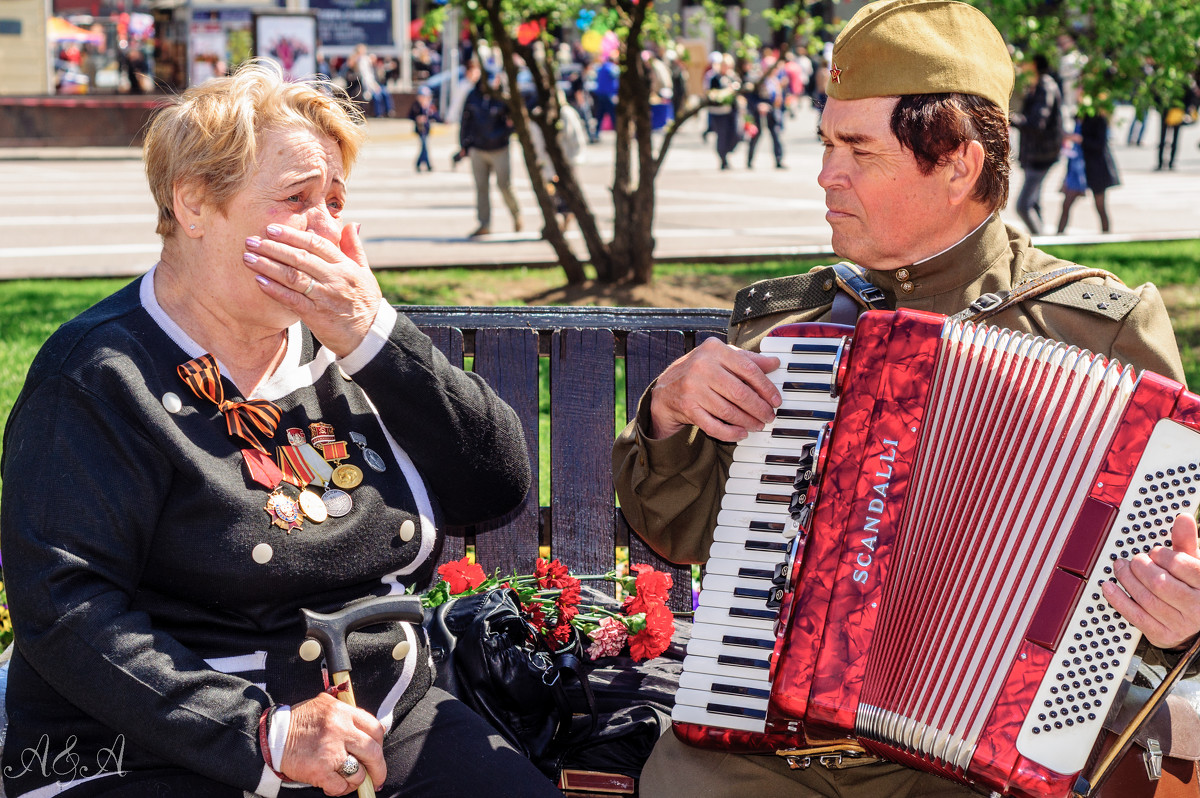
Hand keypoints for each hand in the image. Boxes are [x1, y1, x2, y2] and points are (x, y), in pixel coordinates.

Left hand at [244, 222, 381, 357]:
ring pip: (293, 276)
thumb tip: (352, 224)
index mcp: (345, 265)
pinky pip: (292, 299)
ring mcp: (325, 296)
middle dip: (273, 247)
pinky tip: (259, 281)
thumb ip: (354, 248)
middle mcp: (335, 278)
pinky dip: (275, 290)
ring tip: (248, 258)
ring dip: (268, 266)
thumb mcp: (365, 272)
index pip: (316, 244)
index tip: (272, 229)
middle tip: (251, 240)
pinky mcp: (317, 315)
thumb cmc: (365, 302)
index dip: (292, 235)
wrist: (370, 336)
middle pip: (300, 257)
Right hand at [279, 693, 385, 795]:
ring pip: (358, 773)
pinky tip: (333, 785)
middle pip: (373, 753)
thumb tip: (374, 732)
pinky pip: (340, 786)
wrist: (272, 736)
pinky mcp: (320, 770)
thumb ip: (348, 716)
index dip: (380, 745)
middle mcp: (339, 729)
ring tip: (348, 780)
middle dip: (378, 769)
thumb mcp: (326, 707)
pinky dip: (340, 789)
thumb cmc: (300, 722)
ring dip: (356, 780)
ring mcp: (330, 750)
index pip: (376, 729)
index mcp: (343, 712)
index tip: (378, 754)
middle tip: (377, 778)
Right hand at [648, 337, 780, 441]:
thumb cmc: (700, 370)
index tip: (776, 400)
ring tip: (758, 425)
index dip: (766, 387)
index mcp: (714, 350)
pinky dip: (730, 432)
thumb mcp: (722, 357)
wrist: (666, 388)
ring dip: (747, 421)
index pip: (748, 369)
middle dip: (759, 408)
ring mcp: (693, 388)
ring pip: (728, 411)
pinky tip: (741, 433)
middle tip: (769, 416)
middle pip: (740, 392)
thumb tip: (774, 363)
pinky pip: (713, 425)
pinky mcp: (688, 408)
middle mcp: (702, 366)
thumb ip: (747, 359)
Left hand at [1103, 513, 1199, 649]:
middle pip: (1160, 583)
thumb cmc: (1194, 590)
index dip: (1164, 556)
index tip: (1155, 552)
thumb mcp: (1195, 567)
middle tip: (1135, 560)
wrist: (1197, 626)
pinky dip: (1118, 599)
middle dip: (1141, 567)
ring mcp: (1179, 624)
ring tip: (1121, 567)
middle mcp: (1196, 608)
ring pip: (1146, 598)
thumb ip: (1186, 543)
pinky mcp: (1162, 635)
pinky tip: (1109, 586)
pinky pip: (1135, 616)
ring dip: (1127, 579)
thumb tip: (1183, 518)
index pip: (1183, 567)